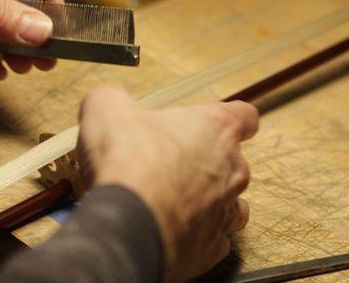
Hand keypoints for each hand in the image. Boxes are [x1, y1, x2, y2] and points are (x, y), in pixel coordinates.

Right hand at [77, 87, 258, 282]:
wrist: (126, 222)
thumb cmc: (128, 162)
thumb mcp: (107, 108)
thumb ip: (113, 99)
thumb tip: (106, 102)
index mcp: (214, 129)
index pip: (243, 116)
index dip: (228, 117)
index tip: (216, 122)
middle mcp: (230, 171)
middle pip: (234, 163)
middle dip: (204, 162)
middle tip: (168, 162)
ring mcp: (223, 213)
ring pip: (231, 206)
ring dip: (207, 202)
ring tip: (173, 200)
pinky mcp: (209, 250)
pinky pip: (212, 241)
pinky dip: (194, 236)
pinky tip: (168, 229)